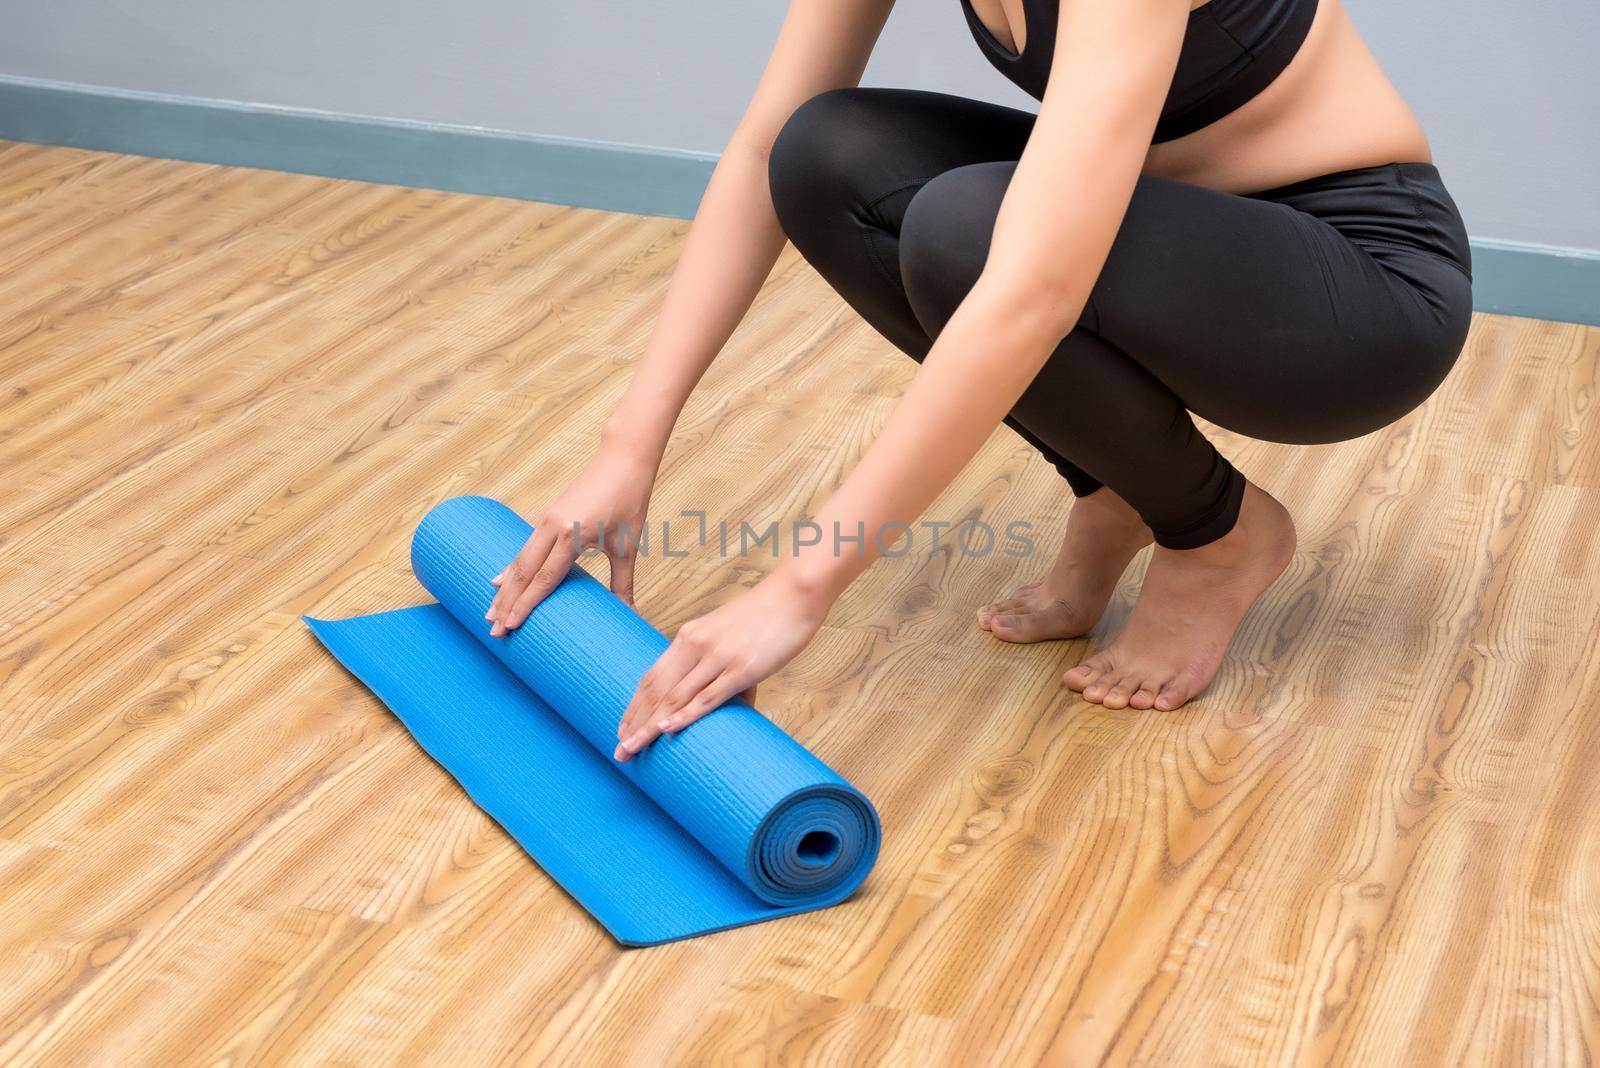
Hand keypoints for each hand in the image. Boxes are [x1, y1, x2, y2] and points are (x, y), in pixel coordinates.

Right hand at [487, 445, 655, 635]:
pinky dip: (511, 567)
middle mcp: (552, 527)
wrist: (623, 459)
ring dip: (504, 589)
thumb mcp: (627, 546)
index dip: (525, 605)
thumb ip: (623, 583)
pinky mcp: (546, 514)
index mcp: (572, 535)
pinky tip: (499, 582)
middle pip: (522, 573)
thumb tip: (631, 615)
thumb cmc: (629, 500)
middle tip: (494, 631)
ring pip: (519, 559)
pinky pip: (524, 547)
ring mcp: (546, 519)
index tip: (510, 627)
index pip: (543, 579)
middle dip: (506, 604)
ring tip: (490, 613)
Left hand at [613, 568, 832, 761]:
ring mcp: (718, 657)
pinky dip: (686, 715)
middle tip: (620, 751)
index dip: (634, 706)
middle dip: (634, 723)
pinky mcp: (742, 668)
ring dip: (650, 727)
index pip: (651, 677)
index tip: (622, 729)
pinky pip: (708, 696)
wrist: (794, 594)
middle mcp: (696, 645)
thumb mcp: (728, 634)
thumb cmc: (765, 616)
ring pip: (675, 697)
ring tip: (633, 749)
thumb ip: (717, 664)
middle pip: (656, 690)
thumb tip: (722, 700)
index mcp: (688, 636)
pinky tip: (668, 729)